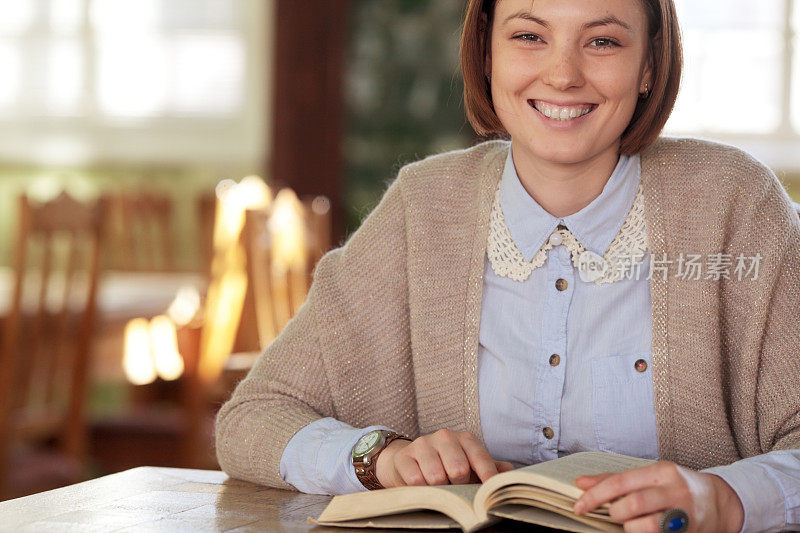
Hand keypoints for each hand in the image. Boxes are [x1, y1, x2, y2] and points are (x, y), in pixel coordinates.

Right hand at [375, 429, 513, 487]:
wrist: (411, 461)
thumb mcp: (470, 465)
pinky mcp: (404, 456)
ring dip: (439, 489)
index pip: (480, 458)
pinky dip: (422, 490)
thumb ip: (491, 468)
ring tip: (439, 487)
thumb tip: (510, 473)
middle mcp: (445, 436)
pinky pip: (416, 481)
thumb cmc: (447, 465)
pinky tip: (423, 487)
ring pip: (436, 477)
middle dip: (459, 486)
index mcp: (465, 438)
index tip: (492, 493)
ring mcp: (423, 444)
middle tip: (456, 489)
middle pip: (458, 469)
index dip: (488, 477)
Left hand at [572, 460, 743, 531]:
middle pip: (633, 504)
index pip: (620, 482)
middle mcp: (674, 490)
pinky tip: (642, 531)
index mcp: (660, 472)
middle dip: (615, 513)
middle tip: (612, 514)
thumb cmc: (676, 486)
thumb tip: (580, 483)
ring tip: (630, 524)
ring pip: (648, 526)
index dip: (595, 495)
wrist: (720, 502)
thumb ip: (615, 480)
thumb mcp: (649, 476)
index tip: (579, 506)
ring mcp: (685, 514)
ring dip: (630, 528)